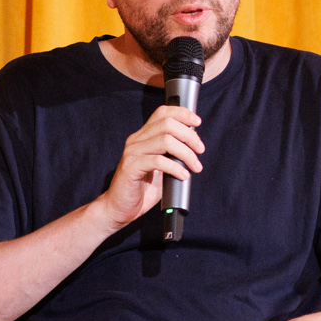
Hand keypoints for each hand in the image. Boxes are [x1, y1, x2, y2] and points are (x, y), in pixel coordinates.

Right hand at [98, 103, 203, 229]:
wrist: (120, 207)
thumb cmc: (142, 188)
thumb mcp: (162, 166)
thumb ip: (173, 154)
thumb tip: (195, 146)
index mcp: (144, 136)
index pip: (162, 113)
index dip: (182, 113)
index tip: (197, 122)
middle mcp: (136, 140)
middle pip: (167, 124)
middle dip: (189, 136)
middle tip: (200, 150)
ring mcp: (132, 152)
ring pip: (166, 140)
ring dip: (186, 153)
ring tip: (195, 166)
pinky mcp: (130, 167)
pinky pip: (158, 161)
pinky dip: (176, 168)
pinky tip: (183, 176)